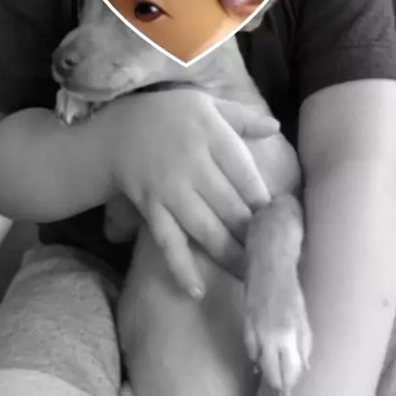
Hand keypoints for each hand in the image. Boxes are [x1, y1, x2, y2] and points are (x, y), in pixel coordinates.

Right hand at [107, 87, 278, 296]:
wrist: (116, 131)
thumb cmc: (169, 115)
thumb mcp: (206, 104)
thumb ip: (242, 118)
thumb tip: (276, 128)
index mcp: (210, 133)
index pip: (244, 172)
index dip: (263, 200)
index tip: (279, 222)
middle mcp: (191, 162)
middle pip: (229, 205)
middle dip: (251, 236)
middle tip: (271, 258)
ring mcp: (169, 188)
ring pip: (204, 227)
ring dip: (228, 255)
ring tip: (249, 277)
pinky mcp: (150, 208)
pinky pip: (167, 240)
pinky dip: (181, 266)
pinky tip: (197, 290)